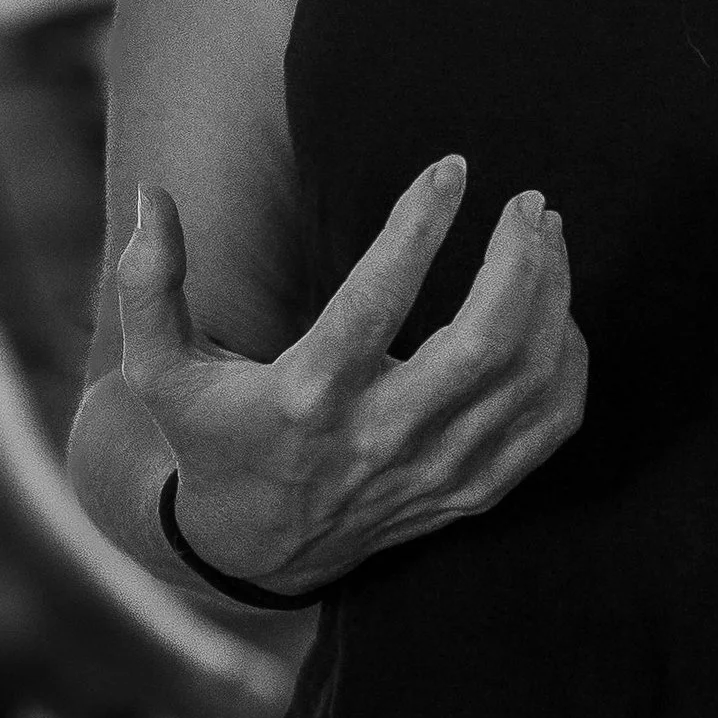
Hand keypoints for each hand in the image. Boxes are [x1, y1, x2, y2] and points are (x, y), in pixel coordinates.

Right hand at [114, 157, 589, 596]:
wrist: (254, 551)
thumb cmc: (211, 437)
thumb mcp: (159, 369)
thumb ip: (150, 282)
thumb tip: (151, 194)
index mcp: (308, 397)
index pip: (376, 302)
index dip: (418, 226)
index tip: (451, 166)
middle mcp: (381, 437)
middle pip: (483, 345)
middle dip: (520, 260)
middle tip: (527, 200)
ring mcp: (435, 470)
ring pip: (528, 378)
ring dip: (552, 295)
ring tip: (545, 233)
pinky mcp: (470, 491)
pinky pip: (549, 424)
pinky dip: (567, 360)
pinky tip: (555, 309)